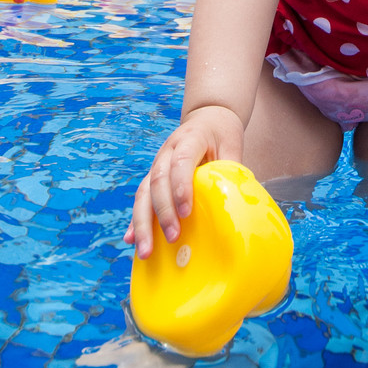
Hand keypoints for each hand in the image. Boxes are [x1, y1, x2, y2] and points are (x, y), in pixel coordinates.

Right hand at [124, 105, 243, 257]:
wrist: (207, 117)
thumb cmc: (222, 132)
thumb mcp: (232, 144)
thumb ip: (231, 168)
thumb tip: (237, 201)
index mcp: (189, 139)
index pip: (180, 162)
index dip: (181, 187)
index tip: (186, 212)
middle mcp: (167, 151)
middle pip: (158, 181)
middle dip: (163, 212)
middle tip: (172, 237)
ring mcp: (157, 164)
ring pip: (144, 193)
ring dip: (143, 223)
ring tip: (146, 251)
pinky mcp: (153, 176)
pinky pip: (141, 199)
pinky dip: (135, 220)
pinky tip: (131, 240)